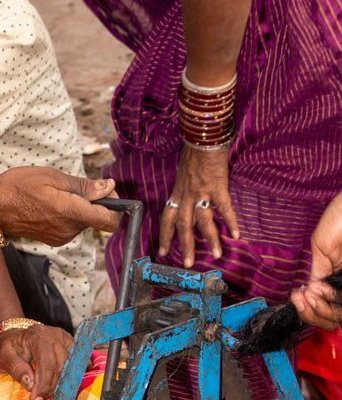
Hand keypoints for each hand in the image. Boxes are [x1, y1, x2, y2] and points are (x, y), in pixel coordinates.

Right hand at [0, 168, 119, 246]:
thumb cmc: (19, 187)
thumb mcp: (52, 177)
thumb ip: (84, 186)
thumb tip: (109, 187)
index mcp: (70, 213)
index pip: (110, 221)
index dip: (116, 206)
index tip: (107, 191)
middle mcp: (69, 230)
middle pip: (97, 218)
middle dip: (94, 202)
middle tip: (73, 186)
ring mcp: (61, 237)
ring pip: (84, 221)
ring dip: (79, 207)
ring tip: (56, 194)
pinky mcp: (54, 240)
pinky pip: (72, 226)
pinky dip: (68, 214)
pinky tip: (50, 204)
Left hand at [0, 323, 71, 399]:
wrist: (16, 337)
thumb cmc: (9, 347)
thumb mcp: (4, 357)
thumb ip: (16, 369)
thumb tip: (31, 385)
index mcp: (38, 335)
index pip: (46, 364)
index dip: (43, 385)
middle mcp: (55, 334)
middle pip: (61, 367)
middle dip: (51, 387)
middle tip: (39, 399)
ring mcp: (66, 338)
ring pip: (71, 368)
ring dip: (61, 384)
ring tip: (47, 392)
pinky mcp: (72, 344)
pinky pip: (78, 364)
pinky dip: (74, 376)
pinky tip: (65, 385)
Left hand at [158, 145, 238, 268]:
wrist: (203, 134)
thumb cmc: (195, 150)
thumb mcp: (184, 171)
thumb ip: (186, 186)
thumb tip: (190, 196)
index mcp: (178, 191)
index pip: (166, 217)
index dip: (164, 235)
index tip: (163, 251)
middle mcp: (186, 194)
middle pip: (182, 225)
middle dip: (185, 246)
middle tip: (187, 264)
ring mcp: (201, 191)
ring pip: (203, 221)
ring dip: (211, 239)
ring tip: (217, 255)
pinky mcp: (217, 186)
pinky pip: (224, 208)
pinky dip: (231, 221)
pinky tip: (237, 234)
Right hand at [290, 192, 341, 329]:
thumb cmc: (338, 221)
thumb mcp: (320, 250)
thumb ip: (316, 274)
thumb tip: (307, 296)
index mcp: (335, 279)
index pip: (323, 307)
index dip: (308, 310)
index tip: (297, 297)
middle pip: (329, 318)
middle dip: (311, 314)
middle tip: (301, 298)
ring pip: (335, 317)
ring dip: (316, 311)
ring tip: (308, 294)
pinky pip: (341, 308)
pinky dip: (325, 306)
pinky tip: (315, 293)